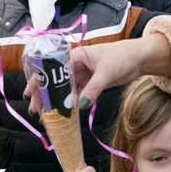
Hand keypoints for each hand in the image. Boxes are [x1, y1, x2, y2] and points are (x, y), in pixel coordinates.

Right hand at [25, 40, 143, 114]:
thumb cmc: (122, 57)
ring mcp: (83, 75)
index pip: (52, 69)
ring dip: (56, 101)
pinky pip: (77, 94)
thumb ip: (93, 89)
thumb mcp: (107, 72)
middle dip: (44, 94)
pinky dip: (71, 103)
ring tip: (45, 115)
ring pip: (65, 89)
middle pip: (55, 81)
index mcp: (75, 56)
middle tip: (35, 110)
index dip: (40, 81)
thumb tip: (79, 105)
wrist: (140, 58)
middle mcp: (76, 65)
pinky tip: (64, 114)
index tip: (30, 94)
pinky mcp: (91, 83)